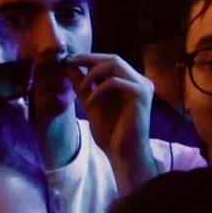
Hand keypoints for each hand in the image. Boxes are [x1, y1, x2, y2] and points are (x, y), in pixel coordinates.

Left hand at [68, 52, 155, 191]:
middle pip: (113, 58)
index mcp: (130, 82)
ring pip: (115, 64)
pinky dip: (99, 89)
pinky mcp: (141, 95)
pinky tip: (90, 102)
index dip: (89, 58)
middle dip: (88, 59)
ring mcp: (142, 86)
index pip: (110, 61)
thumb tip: (70, 68)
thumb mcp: (91, 104)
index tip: (68, 60)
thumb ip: (83, 87)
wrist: (123, 154)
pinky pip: (116, 82)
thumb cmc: (110, 134)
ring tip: (81, 87)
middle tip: (69, 63)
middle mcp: (139, 81)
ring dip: (93, 73)